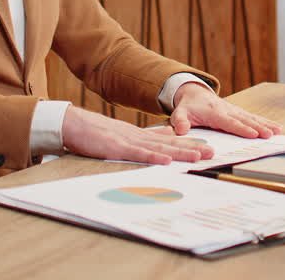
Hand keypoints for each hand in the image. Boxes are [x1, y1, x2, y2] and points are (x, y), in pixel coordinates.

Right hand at [61, 106, 215, 164]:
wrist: (72, 124)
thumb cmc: (95, 132)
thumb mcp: (124, 134)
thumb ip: (146, 136)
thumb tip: (168, 137)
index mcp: (140, 135)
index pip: (168, 141)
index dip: (188, 144)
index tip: (207, 147)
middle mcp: (137, 137)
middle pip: (169, 144)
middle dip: (191, 148)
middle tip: (211, 153)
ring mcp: (127, 141)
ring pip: (158, 148)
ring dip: (178, 153)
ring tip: (197, 156)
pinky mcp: (116, 148)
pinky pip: (137, 154)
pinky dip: (152, 157)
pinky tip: (165, 160)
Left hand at [169, 83, 282, 138]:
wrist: (193, 92)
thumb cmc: (187, 106)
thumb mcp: (179, 113)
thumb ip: (180, 121)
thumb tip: (181, 130)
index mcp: (214, 112)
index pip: (229, 122)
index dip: (241, 128)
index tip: (253, 134)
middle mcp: (227, 109)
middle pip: (244, 120)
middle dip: (258, 127)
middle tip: (270, 135)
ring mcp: (234, 110)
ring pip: (251, 117)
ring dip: (265, 124)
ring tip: (278, 130)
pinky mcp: (238, 111)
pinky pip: (253, 117)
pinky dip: (265, 122)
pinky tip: (277, 127)